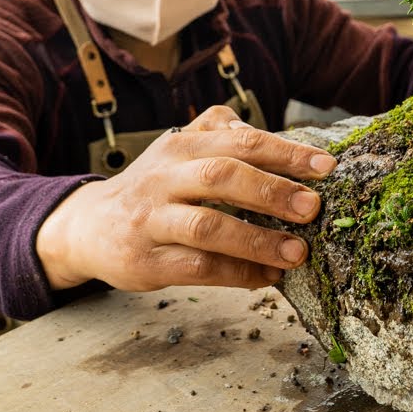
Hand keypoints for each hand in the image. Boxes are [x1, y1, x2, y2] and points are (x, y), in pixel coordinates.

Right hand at [36, 105, 336, 292]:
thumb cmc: (153, 187)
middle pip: (222, 176)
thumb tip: (277, 137)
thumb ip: (222, 133)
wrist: (86, 227)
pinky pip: (198, 268)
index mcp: (181, 146)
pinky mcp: (146, 262)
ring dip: (258, 240)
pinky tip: (266, 277)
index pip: (240, 141)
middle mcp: (164, 178)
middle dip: (273, 191)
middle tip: (313, 208)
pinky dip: (237, 273)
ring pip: (208, 226)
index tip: (326, 167)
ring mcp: (152, 221)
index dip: (285, 153)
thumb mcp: (179, 150)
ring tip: (297, 253)